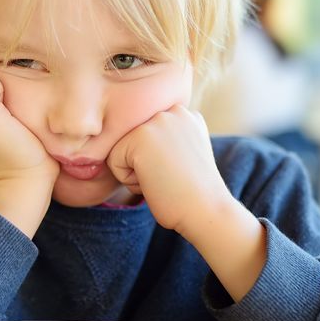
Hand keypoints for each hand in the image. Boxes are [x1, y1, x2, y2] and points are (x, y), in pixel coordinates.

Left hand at [109, 106, 265, 301]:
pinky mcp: (140, 136)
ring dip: (135, 171)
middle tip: (172, 175)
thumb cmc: (193, 192)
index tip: (179, 170)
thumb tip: (136, 141)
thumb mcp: (184, 152)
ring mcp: (157, 120)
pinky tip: (156, 181)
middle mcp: (172, 110)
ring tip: (164, 178)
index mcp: (184, 112)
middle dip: (144, 163)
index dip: (155, 160)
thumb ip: (165, 138)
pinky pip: (113, 161)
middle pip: (131, 139)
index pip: (144, 135)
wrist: (206, 210)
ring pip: (120, 149)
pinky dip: (129, 181)